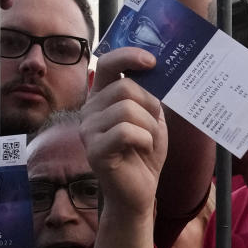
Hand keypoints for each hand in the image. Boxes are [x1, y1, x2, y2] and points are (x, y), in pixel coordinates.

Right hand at [79, 47, 166, 220]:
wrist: (139, 191)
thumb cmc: (144, 151)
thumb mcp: (151, 115)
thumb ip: (149, 92)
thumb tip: (159, 66)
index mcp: (102, 97)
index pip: (107, 63)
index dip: (128, 56)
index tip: (151, 61)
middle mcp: (89, 110)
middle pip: (125, 88)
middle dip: (149, 105)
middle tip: (153, 123)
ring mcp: (88, 130)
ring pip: (128, 110)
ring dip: (149, 126)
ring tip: (147, 141)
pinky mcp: (94, 151)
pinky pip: (126, 132)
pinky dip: (144, 139)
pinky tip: (142, 149)